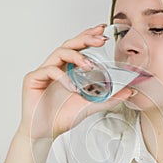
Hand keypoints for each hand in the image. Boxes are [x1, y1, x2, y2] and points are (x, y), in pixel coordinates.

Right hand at [18, 24, 132, 139]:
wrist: (45, 132)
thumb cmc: (62, 117)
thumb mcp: (90, 106)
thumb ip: (108, 98)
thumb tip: (129, 91)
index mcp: (68, 70)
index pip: (79, 48)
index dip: (89, 36)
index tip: (102, 30)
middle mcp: (56, 67)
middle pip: (70, 44)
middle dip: (86, 38)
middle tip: (100, 39)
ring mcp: (44, 71)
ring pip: (60, 52)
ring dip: (77, 56)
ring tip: (89, 66)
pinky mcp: (33, 79)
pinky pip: (49, 70)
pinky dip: (63, 77)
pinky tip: (72, 88)